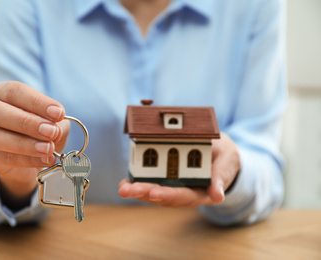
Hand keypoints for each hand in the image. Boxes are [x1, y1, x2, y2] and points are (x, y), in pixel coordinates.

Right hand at [0, 81, 69, 208]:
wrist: (32, 160)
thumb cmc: (42, 132)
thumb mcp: (55, 123)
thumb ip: (57, 124)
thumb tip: (55, 130)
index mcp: (4, 93)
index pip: (15, 91)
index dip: (37, 102)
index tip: (58, 113)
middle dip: (27, 122)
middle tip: (51, 132)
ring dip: (25, 144)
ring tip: (48, 149)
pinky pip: (2, 157)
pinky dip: (27, 160)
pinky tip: (45, 160)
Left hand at [118, 133, 240, 207]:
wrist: (220, 152)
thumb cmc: (225, 156)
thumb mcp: (228, 159)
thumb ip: (222, 175)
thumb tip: (217, 196)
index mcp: (204, 191)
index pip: (186, 196)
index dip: (171, 195)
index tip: (156, 194)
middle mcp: (187, 192)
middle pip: (166, 197)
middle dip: (146, 194)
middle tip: (130, 190)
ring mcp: (175, 186)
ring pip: (155, 192)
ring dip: (138, 191)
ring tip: (123, 188)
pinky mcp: (167, 179)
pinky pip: (152, 182)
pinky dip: (138, 183)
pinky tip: (125, 183)